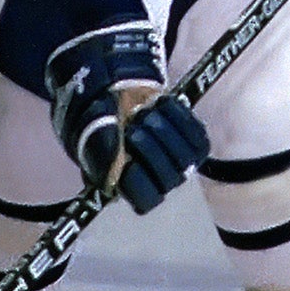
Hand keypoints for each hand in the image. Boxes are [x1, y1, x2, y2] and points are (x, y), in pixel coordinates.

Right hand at [45, 26, 210, 214]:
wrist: (114, 91)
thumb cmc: (99, 118)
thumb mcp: (91, 133)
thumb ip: (102, 153)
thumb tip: (115, 169)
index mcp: (128, 186)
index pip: (146, 200)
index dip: (138, 176)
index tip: (124, 151)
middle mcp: (155, 179)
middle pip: (169, 177)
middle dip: (148, 146)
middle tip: (132, 125)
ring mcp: (177, 162)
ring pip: (185, 157)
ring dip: (163, 129)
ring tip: (145, 114)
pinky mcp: (194, 142)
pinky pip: (198, 138)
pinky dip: (179, 117)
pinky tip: (162, 107)